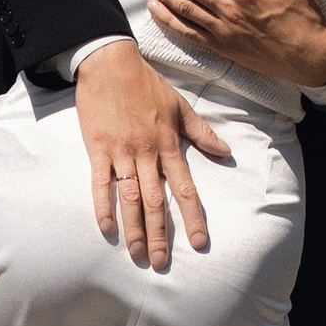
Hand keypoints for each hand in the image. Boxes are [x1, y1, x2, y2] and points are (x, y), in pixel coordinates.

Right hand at [73, 41, 231, 267]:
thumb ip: (202, 133)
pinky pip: (101, 182)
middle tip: (162, 262)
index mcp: (169, 145)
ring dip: (134, 228)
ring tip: (137, 255)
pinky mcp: (98, 148)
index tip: (198, 242)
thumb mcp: (180, 106)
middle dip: (160, 234)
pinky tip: (107, 228)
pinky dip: (103, 205)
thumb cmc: (147, 85)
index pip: (185, 188)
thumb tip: (226, 152)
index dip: (192, 217)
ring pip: (130, 197)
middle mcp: (148, 153)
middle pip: (156, 201)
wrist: (110, 63)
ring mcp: (122, 152)